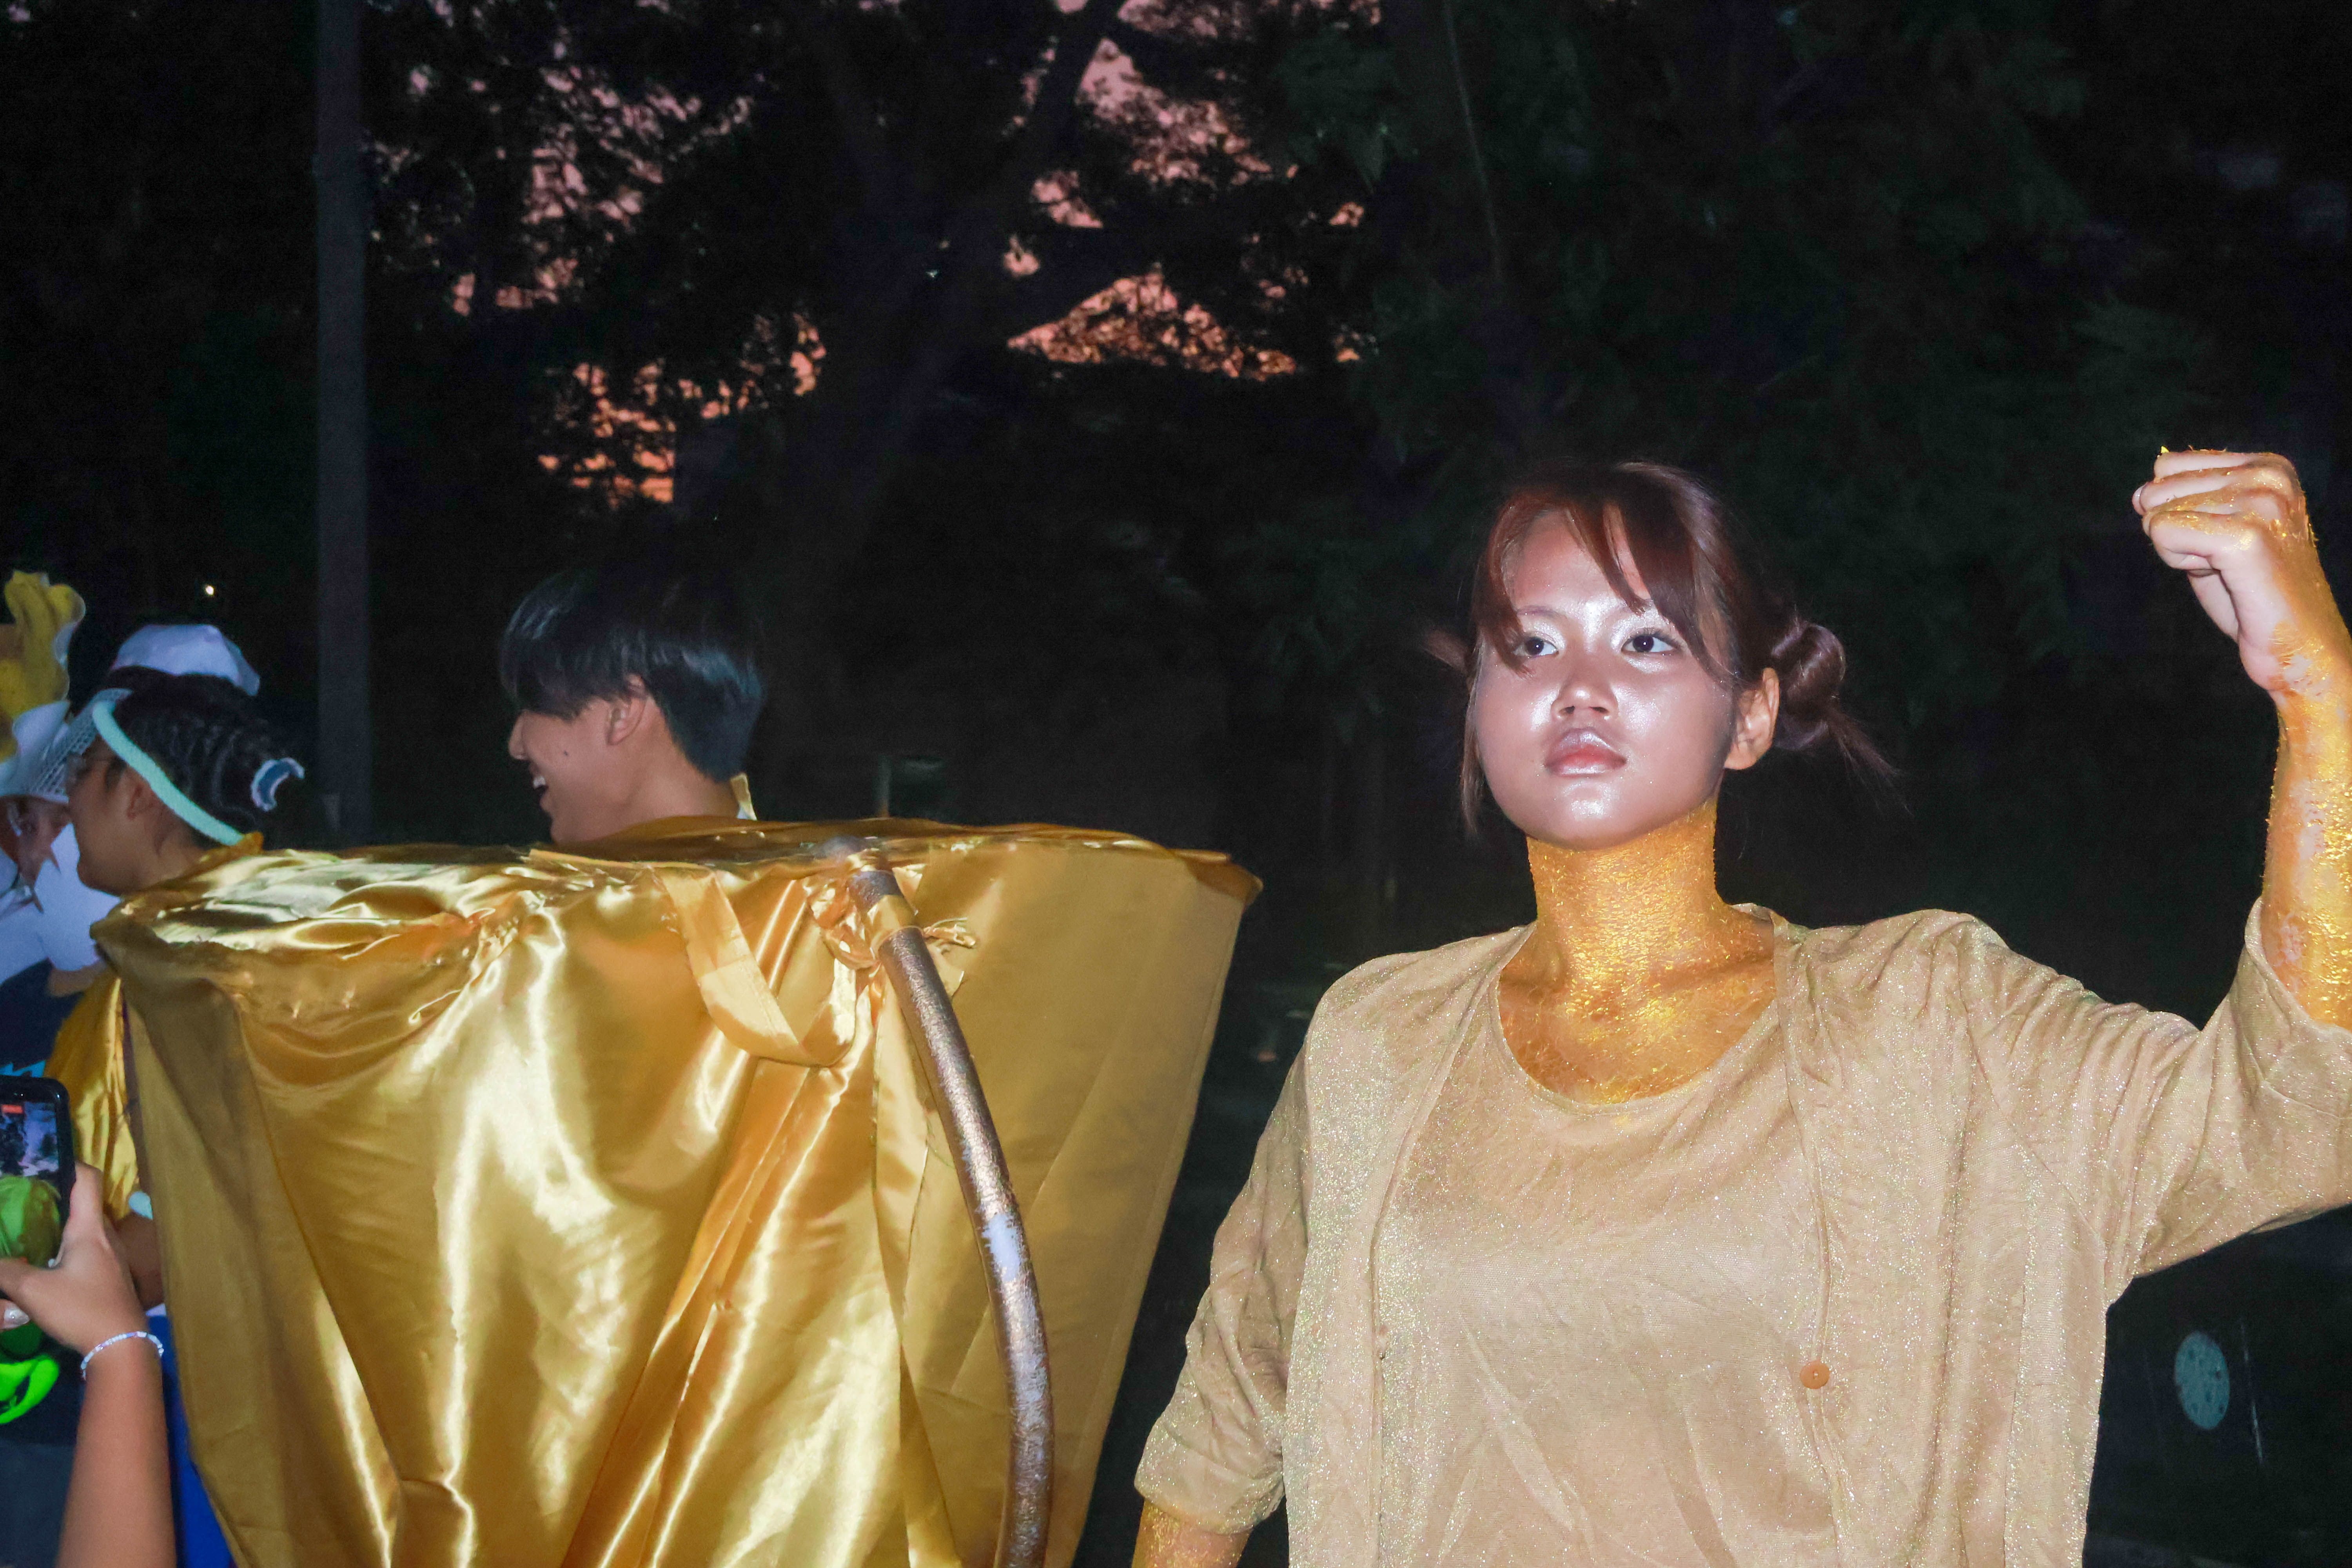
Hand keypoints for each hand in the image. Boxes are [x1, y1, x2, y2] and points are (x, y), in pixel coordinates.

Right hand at [0, 1166, 147, 1353]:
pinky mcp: (111, 1276)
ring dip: (61, 1225)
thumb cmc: (81, 1309)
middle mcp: (106, 1235)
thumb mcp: (33, 1290)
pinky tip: (47, 1260)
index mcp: (91, 1228)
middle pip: (83, 1204)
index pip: (88, 1179)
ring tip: (30, 1228)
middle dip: (56, 1198)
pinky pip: (88, 1250)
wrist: (120, 1344)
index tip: (43, 1164)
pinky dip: (67, 1247)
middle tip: (23, 1200)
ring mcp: (112, 1256)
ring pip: (85, 1229)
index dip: (69, 1164)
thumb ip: (5, 1270)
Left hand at [2133, 451, 2351, 698]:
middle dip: (2177, 533)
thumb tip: (2138, 493)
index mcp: (2265, 465)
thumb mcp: (2211, 532)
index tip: (2219, 540)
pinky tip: (2222, 576)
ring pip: (2157, 515)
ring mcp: (2261, 502)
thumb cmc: (2250, 591)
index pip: (2168, 468)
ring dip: (2181, 552)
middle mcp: (2268, 475)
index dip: (2178, 511)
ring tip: (2227, 569)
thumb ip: (2178, 505)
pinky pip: (2163, 534)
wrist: (2295, 641)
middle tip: (2223, 560)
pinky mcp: (2246, 537)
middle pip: (2158, 490)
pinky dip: (2180, 563)